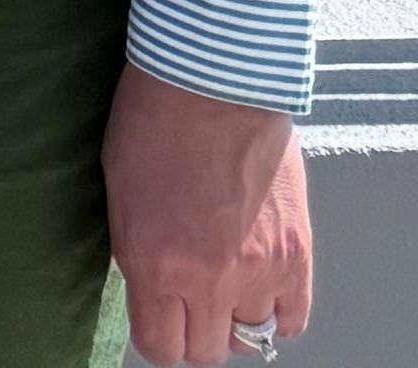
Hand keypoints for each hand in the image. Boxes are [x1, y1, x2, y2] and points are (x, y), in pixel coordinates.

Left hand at [104, 62, 309, 367]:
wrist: (210, 77)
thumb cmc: (153, 121)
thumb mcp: (121, 195)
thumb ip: (140, 256)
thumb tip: (156, 295)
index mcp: (154, 264)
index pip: (161, 348)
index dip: (159, 336)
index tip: (159, 317)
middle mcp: (208, 279)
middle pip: (207, 351)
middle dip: (195, 331)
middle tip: (192, 301)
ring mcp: (258, 269)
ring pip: (250, 336)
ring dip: (236, 316)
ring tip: (227, 282)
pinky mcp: (296, 253)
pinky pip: (292, 319)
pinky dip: (278, 313)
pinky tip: (263, 290)